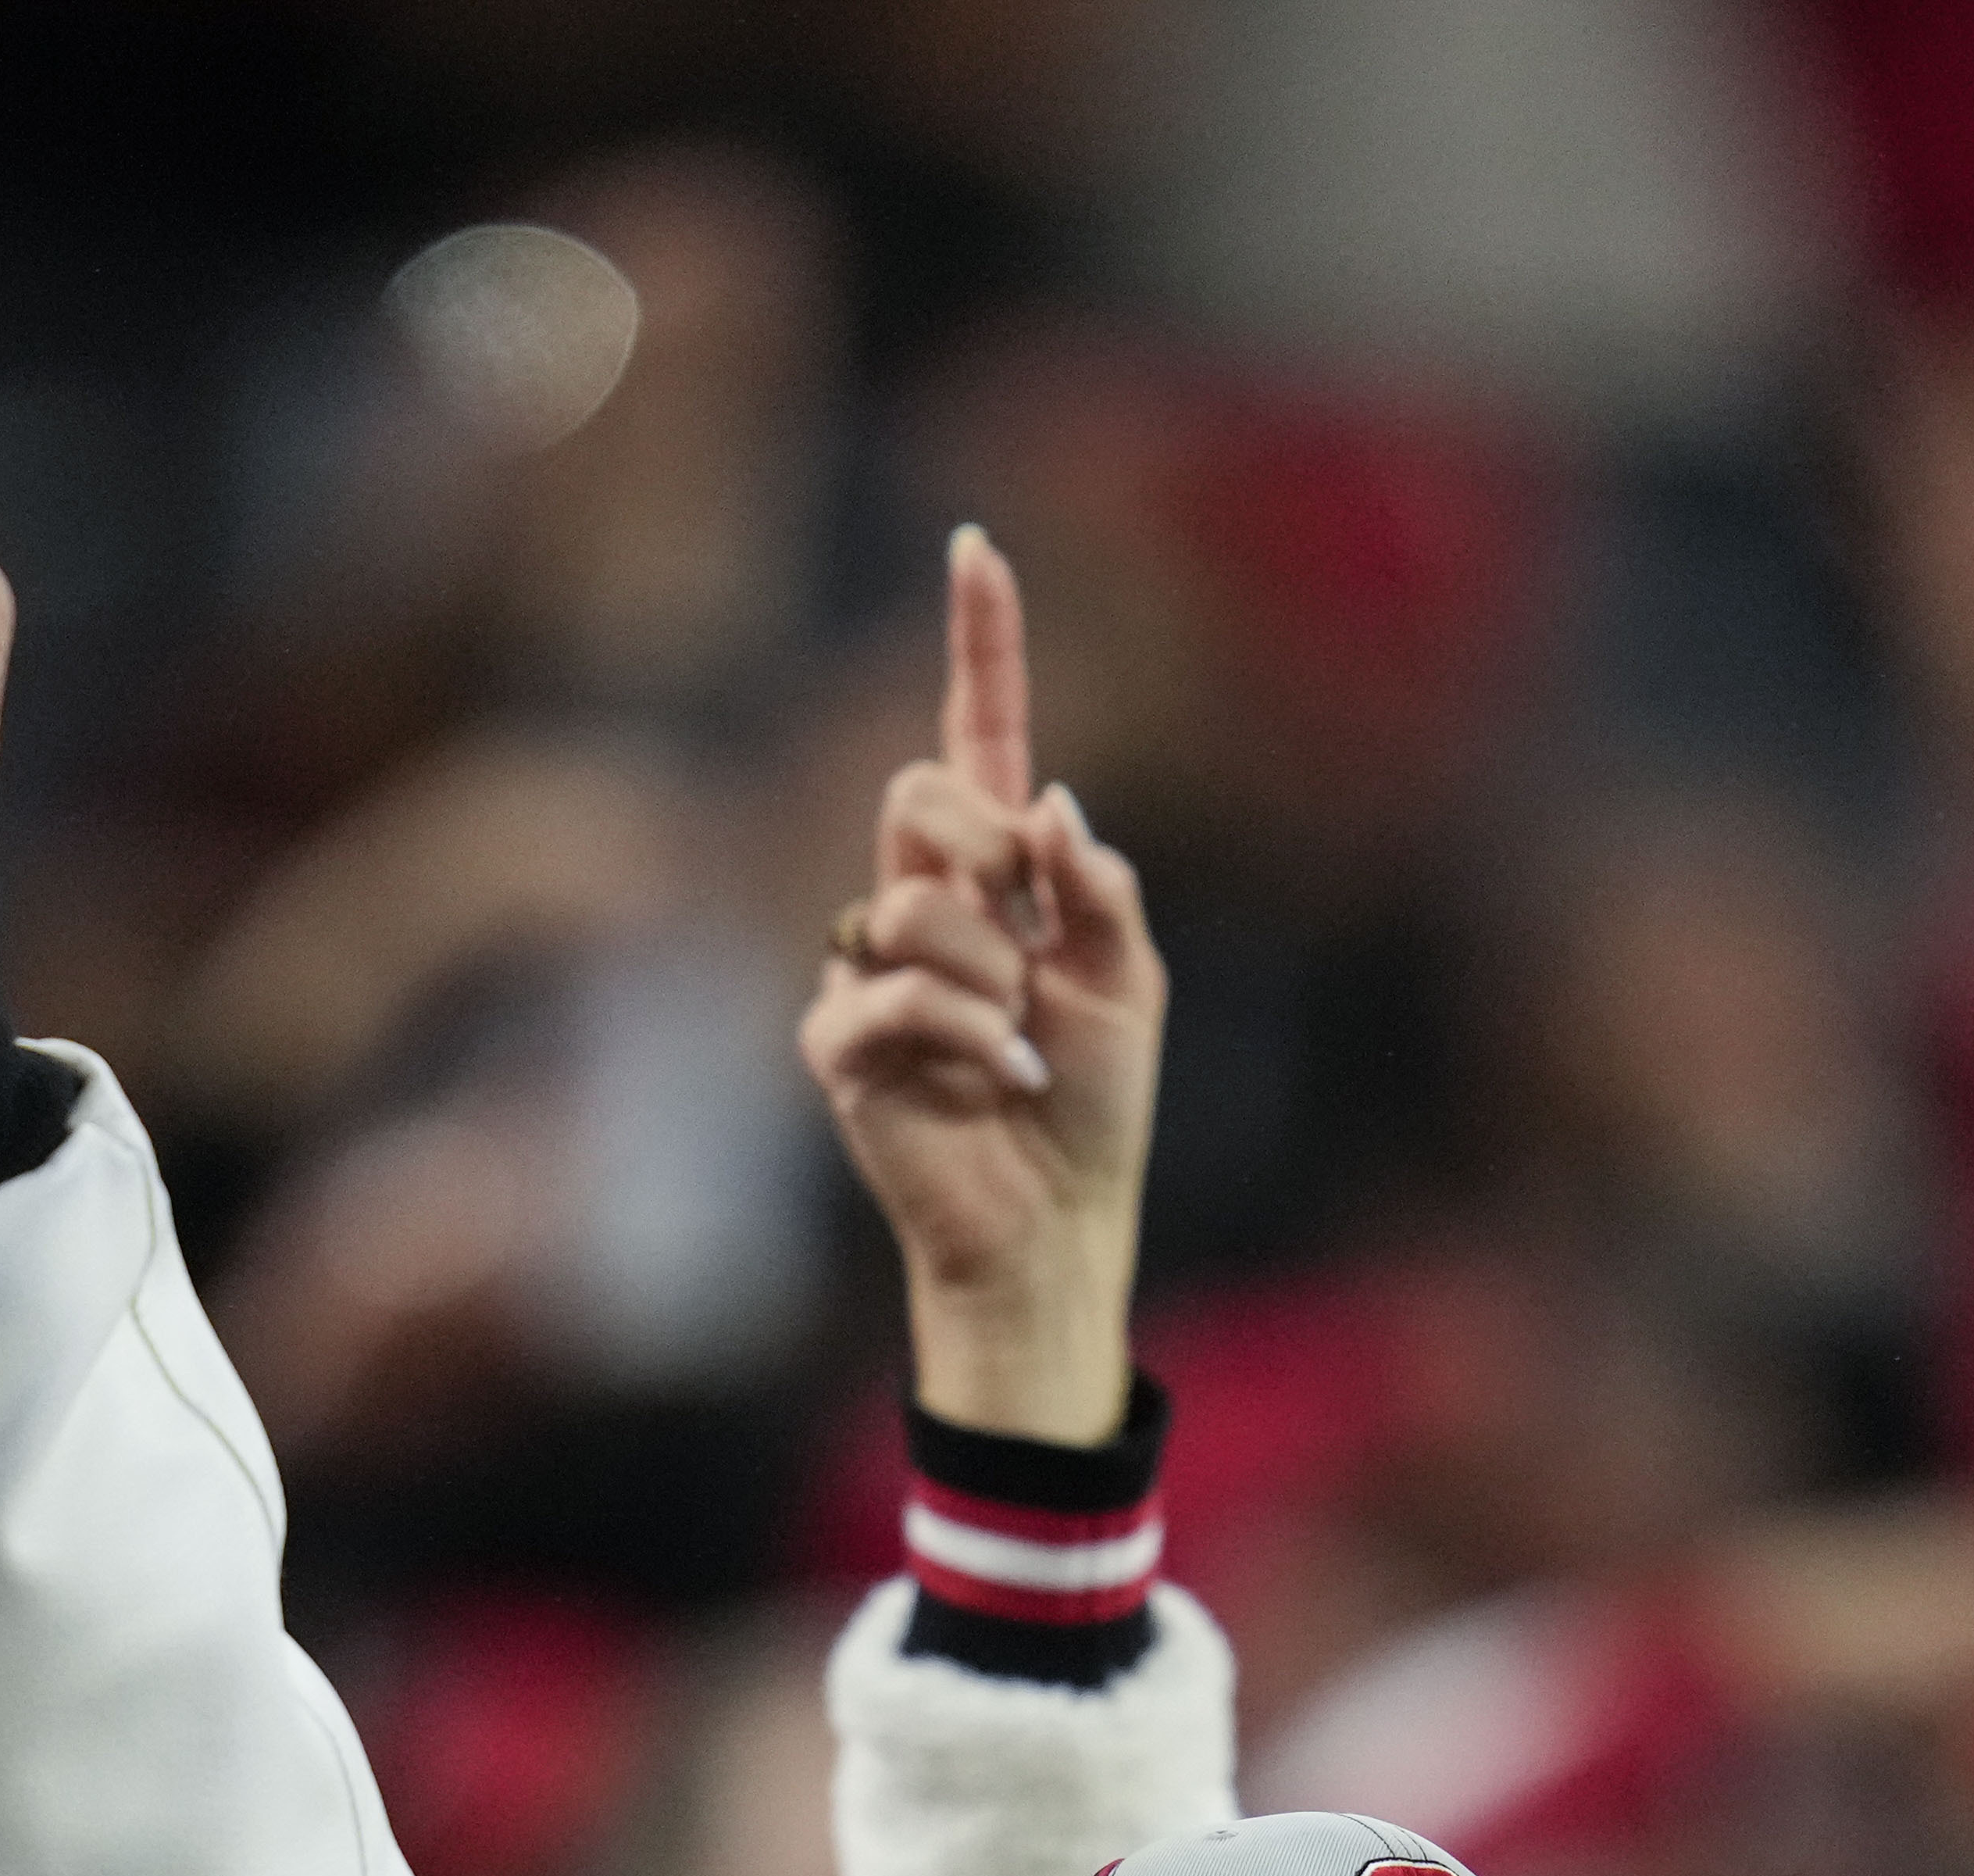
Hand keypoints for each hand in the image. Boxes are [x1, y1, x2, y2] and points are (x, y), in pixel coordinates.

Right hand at [799, 526, 1164, 1444]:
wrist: (1057, 1229)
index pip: (981, 735)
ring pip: (911, 901)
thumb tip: (1051, 807)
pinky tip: (997, 1082)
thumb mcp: (1132, 986)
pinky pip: (888, 989)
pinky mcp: (841, 1042)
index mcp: (1003, 875)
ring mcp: (872, 967)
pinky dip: (964, 1035)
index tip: (978, 548)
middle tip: (1035, 937)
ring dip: (991, 979)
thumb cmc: (1095, 1112)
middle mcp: (926, 902)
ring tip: (1017, 1050)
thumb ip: (1100, 891)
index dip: (980, 644)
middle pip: (915, 790)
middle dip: (986, 849)